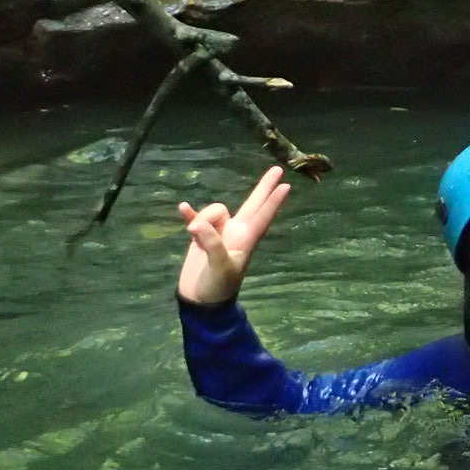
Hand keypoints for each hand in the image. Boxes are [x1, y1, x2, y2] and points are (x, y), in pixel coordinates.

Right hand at [176, 167, 292, 304]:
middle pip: (252, 204)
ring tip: (193, 236)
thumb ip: (212, 244)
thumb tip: (199, 224)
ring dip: (202, 217)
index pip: (263, 215)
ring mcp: (218, 233)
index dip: (273, 201)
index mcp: (246, 239)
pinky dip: (190, 214)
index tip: (286, 185)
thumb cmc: (218, 287)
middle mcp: (236, 232)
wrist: (200, 301)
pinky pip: (195, 219)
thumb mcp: (220, 267)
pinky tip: (183, 208)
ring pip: (214, 211)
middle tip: (277, 169)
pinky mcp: (200, 237)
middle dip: (263, 187)